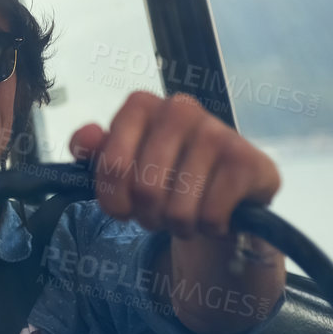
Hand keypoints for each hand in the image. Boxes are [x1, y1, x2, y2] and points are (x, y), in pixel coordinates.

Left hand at [69, 91, 279, 239]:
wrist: (228, 189)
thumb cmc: (167, 173)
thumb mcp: (125, 161)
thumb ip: (95, 150)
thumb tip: (86, 138)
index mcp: (141, 105)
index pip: (111, 166)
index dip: (113, 201)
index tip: (123, 210)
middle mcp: (179, 108)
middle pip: (146, 191)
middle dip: (149, 217)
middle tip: (159, 215)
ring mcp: (216, 131)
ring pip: (178, 209)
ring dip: (179, 226)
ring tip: (187, 216)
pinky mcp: (247, 159)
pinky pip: (211, 215)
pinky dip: (209, 228)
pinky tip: (215, 216)